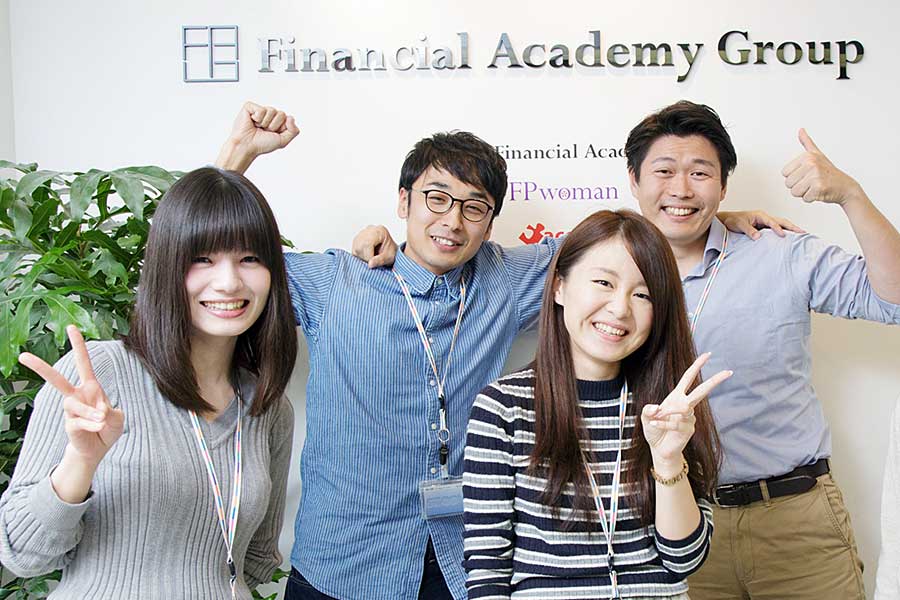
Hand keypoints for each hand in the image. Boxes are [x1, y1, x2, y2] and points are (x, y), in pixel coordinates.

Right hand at [19, 326, 123, 466]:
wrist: (98, 448)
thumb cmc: (108, 427)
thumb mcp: (117, 417)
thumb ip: (110, 410)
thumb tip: (99, 411)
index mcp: (91, 387)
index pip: (83, 363)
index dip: (78, 345)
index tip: (71, 327)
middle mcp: (77, 396)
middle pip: (56, 379)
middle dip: (40, 368)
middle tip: (23, 356)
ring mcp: (71, 410)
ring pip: (74, 404)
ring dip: (91, 412)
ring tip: (102, 420)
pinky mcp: (69, 424)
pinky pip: (78, 421)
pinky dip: (91, 424)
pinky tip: (98, 427)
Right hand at [216, 101, 299, 171]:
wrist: (247, 146)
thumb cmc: (262, 144)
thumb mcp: (282, 141)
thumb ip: (293, 131)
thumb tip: (291, 117)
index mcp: (277, 121)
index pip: (288, 118)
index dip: (282, 128)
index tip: (273, 134)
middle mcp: (269, 115)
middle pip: (281, 114)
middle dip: (274, 126)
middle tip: (264, 131)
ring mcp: (260, 110)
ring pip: (272, 110)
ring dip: (265, 123)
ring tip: (258, 127)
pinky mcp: (250, 106)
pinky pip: (261, 110)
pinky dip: (258, 119)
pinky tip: (252, 122)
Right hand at [351, 225, 397, 268]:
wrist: (390, 250)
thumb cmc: (391, 252)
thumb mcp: (389, 257)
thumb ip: (380, 260)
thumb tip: (370, 264)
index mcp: (380, 231)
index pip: (368, 243)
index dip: (368, 255)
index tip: (372, 263)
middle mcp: (370, 230)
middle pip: (360, 245)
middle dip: (365, 257)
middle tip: (372, 262)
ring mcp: (362, 233)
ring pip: (356, 247)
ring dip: (361, 257)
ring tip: (370, 259)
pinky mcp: (357, 239)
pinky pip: (354, 249)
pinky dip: (359, 256)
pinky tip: (366, 257)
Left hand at [641, 353, 731, 467]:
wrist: (658, 449)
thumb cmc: (654, 430)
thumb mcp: (646, 417)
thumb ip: (648, 410)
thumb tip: (657, 407)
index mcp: (677, 396)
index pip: (688, 378)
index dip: (697, 366)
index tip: (708, 354)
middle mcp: (685, 405)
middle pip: (702, 390)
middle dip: (715, 381)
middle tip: (728, 372)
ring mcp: (689, 417)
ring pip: (681, 409)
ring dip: (665, 414)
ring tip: (654, 419)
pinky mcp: (689, 429)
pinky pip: (675, 423)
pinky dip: (663, 424)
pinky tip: (655, 425)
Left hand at [718, 210, 804, 239]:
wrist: (726, 221)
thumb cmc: (732, 221)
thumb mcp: (739, 225)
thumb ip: (748, 230)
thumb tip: (758, 237)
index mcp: (760, 215)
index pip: (772, 222)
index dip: (778, 228)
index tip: (783, 235)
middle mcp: (765, 218)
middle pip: (782, 221)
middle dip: (792, 227)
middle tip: (803, 232)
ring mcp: (765, 223)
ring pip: (781, 225)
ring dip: (791, 229)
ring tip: (802, 235)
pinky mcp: (764, 228)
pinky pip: (777, 230)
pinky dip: (785, 232)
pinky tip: (790, 238)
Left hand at [781, 129, 863, 206]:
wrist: (846, 187)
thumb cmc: (829, 172)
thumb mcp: (817, 154)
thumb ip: (807, 142)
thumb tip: (800, 130)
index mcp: (807, 156)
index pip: (785, 173)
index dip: (794, 177)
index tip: (807, 174)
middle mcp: (811, 164)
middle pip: (788, 183)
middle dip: (799, 186)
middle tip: (812, 182)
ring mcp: (816, 175)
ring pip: (795, 192)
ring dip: (804, 193)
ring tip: (815, 186)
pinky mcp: (819, 187)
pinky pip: (805, 198)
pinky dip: (812, 198)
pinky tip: (821, 192)